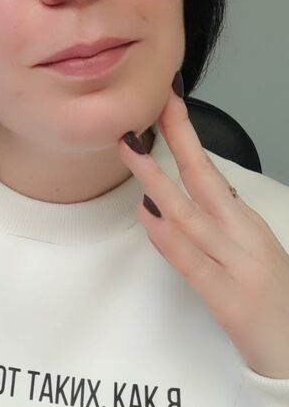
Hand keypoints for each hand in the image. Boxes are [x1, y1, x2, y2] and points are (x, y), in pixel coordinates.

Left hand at [118, 76, 288, 378]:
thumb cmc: (274, 303)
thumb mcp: (249, 251)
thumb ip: (219, 223)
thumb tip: (186, 193)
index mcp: (245, 223)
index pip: (210, 169)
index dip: (185, 135)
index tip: (166, 102)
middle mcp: (242, 235)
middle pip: (204, 177)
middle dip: (175, 137)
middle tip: (150, 103)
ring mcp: (236, 264)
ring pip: (190, 212)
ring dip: (157, 177)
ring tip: (132, 149)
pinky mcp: (228, 298)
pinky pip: (190, 260)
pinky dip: (165, 234)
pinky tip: (146, 212)